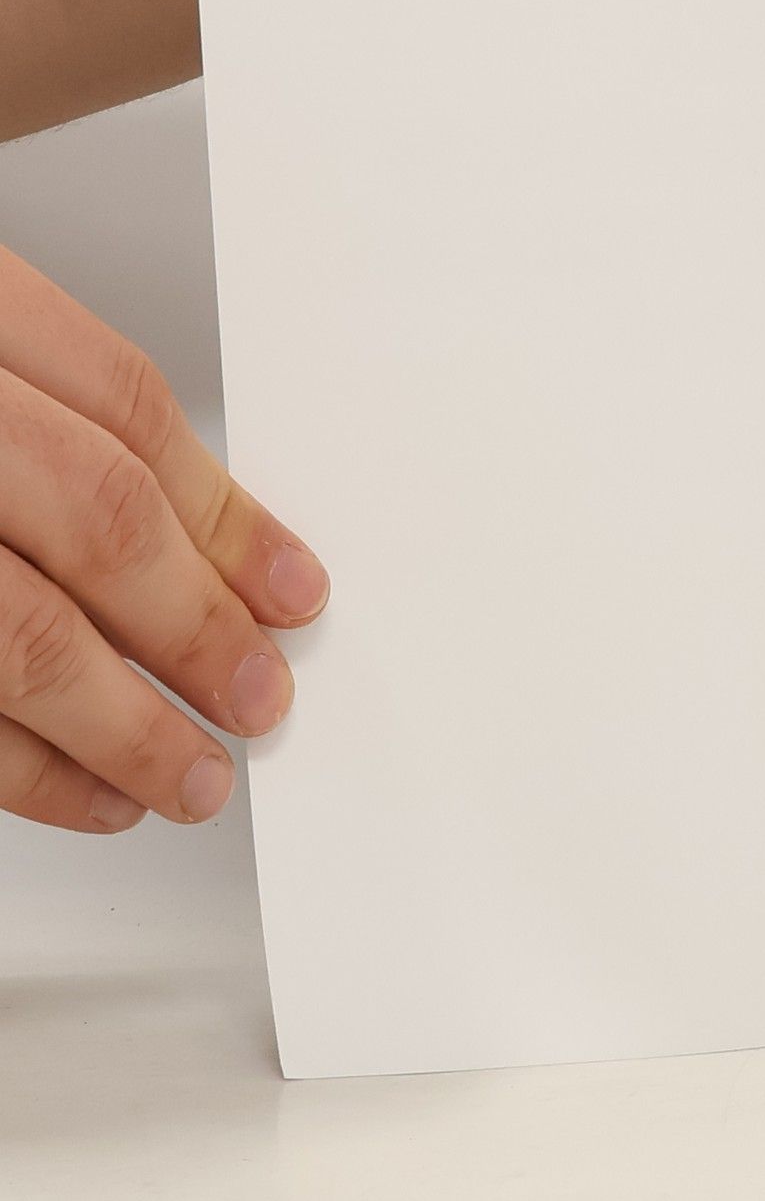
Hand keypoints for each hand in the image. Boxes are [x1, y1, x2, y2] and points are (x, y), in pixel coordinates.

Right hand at [0, 248, 327, 832]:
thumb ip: (54, 413)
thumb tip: (215, 540)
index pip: (126, 411)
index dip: (231, 515)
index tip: (301, 594)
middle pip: (95, 516)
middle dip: (197, 626)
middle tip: (263, 698)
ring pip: (16, 633)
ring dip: (122, 726)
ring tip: (193, 776)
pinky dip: (22, 767)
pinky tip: (85, 789)